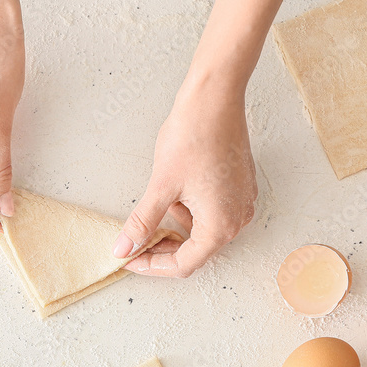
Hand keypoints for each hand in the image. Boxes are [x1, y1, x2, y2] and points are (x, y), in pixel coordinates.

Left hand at [116, 77, 257, 277]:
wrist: (215, 99)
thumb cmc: (193, 137)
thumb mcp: (161, 186)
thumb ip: (142, 223)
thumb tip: (124, 248)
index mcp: (220, 227)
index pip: (183, 265)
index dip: (151, 266)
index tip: (129, 259)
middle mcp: (238, 220)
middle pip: (195, 251)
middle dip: (163, 248)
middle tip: (134, 239)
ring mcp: (243, 203)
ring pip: (203, 231)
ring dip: (176, 226)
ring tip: (159, 200)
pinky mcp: (241, 187)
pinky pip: (213, 212)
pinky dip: (190, 210)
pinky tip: (175, 190)